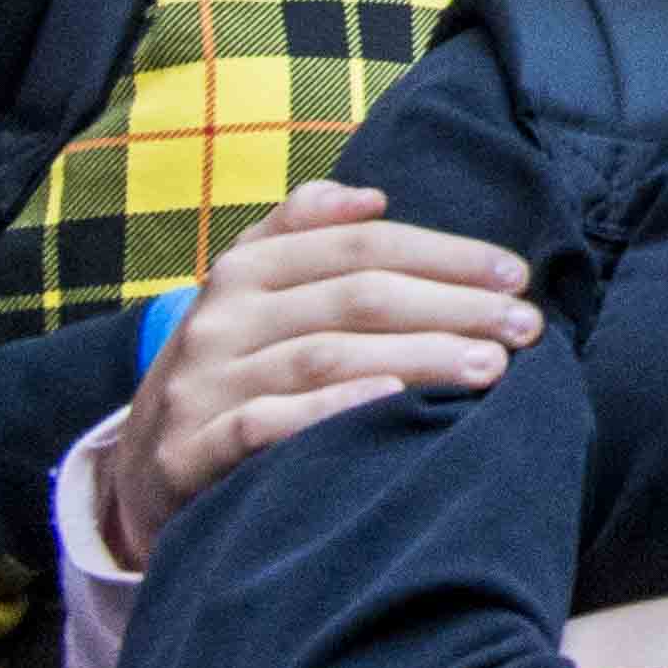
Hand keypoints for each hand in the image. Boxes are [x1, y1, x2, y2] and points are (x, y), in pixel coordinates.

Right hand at [110, 181, 538, 563]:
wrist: (142, 469)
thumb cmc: (233, 369)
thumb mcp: (252, 293)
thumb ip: (303, 230)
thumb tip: (370, 197)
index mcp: (244, 269)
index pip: (361, 245)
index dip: (446, 254)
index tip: (517, 275)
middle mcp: (220, 319)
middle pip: (357, 297)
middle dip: (453, 306)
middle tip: (525, 326)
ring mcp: (201, 384)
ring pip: (326, 356)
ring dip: (420, 355)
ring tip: (491, 367)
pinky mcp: (189, 450)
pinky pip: (266, 423)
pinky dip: (333, 409)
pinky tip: (394, 401)